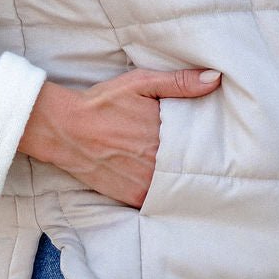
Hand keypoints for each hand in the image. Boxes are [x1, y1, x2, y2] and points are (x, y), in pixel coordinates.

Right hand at [17, 67, 221, 207]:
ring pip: (177, 185)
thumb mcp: (140, 82)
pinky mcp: (133, 196)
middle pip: (190, 165)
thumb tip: (214, 79)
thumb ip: (179, 82)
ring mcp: (146, 182)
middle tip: (200, 155)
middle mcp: (159, 162)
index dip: (206, 141)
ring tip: (183, 170)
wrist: (64, 128)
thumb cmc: (102, 102)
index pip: (201, 142)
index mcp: (165, 133)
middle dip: (194, 160)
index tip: (211, 139)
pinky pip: (159, 200)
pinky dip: (164, 193)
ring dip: (181, 179)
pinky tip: (166, 184)